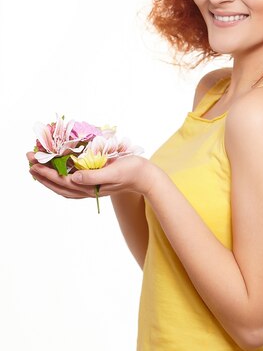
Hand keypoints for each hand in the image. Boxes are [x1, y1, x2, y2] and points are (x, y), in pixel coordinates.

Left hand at [27, 152, 156, 200]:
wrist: (145, 177)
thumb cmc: (132, 170)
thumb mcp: (114, 170)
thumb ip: (94, 176)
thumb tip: (74, 178)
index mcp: (91, 186)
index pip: (63, 181)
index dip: (46, 172)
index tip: (33, 162)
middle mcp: (88, 190)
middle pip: (59, 185)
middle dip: (42, 175)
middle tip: (29, 160)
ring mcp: (91, 189)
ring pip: (63, 187)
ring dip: (49, 178)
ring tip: (37, 168)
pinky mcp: (94, 184)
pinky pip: (71, 185)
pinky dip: (60, 181)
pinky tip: (57, 175)